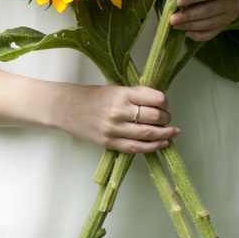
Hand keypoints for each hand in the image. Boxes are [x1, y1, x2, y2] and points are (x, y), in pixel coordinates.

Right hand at [55, 84, 178, 152]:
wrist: (66, 107)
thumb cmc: (93, 97)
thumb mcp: (116, 89)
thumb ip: (136, 96)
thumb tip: (160, 105)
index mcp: (122, 94)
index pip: (155, 98)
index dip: (165, 102)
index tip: (165, 104)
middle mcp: (118, 111)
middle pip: (154, 117)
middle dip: (166, 118)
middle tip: (167, 118)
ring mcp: (113, 129)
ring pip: (148, 134)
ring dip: (165, 133)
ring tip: (173, 132)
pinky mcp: (108, 143)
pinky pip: (135, 147)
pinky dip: (152, 146)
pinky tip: (163, 143)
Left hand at [172, 0, 238, 41]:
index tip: (178, 2)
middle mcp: (231, 2)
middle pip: (208, 11)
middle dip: (188, 16)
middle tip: (173, 19)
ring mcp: (230, 15)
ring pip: (209, 24)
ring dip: (190, 26)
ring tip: (175, 26)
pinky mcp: (227, 24)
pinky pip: (212, 33)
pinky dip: (199, 35)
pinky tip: (187, 33)